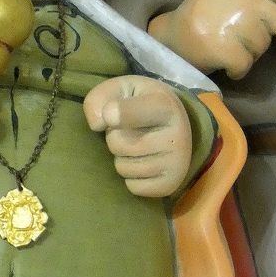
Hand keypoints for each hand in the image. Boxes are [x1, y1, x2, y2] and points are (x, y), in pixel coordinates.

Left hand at [83, 76, 191, 197]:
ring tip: (136, 145)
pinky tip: (143, 162)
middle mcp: (176, 135)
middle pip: (117, 144)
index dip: (118, 114)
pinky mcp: (172, 184)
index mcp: (163, 105)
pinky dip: (131, 177)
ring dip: (121, 158)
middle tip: (129, 130)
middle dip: (114, 137)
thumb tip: (98, 124)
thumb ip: (100, 98)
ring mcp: (177, 162)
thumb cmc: (140, 103)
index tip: (109, 114)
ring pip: (123, 168)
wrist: (174, 123)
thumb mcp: (120, 89)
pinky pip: (133, 187)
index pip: (135, 113)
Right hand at [149, 0, 275, 78]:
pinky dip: (236, 67)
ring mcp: (231, 22)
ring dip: (249, 50)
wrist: (173, 32)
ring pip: (262, 47)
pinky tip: (220, 55)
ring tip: (226, 39)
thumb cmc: (217, 14)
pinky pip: (244, 64)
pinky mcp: (218, 45)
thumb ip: (272, 6)